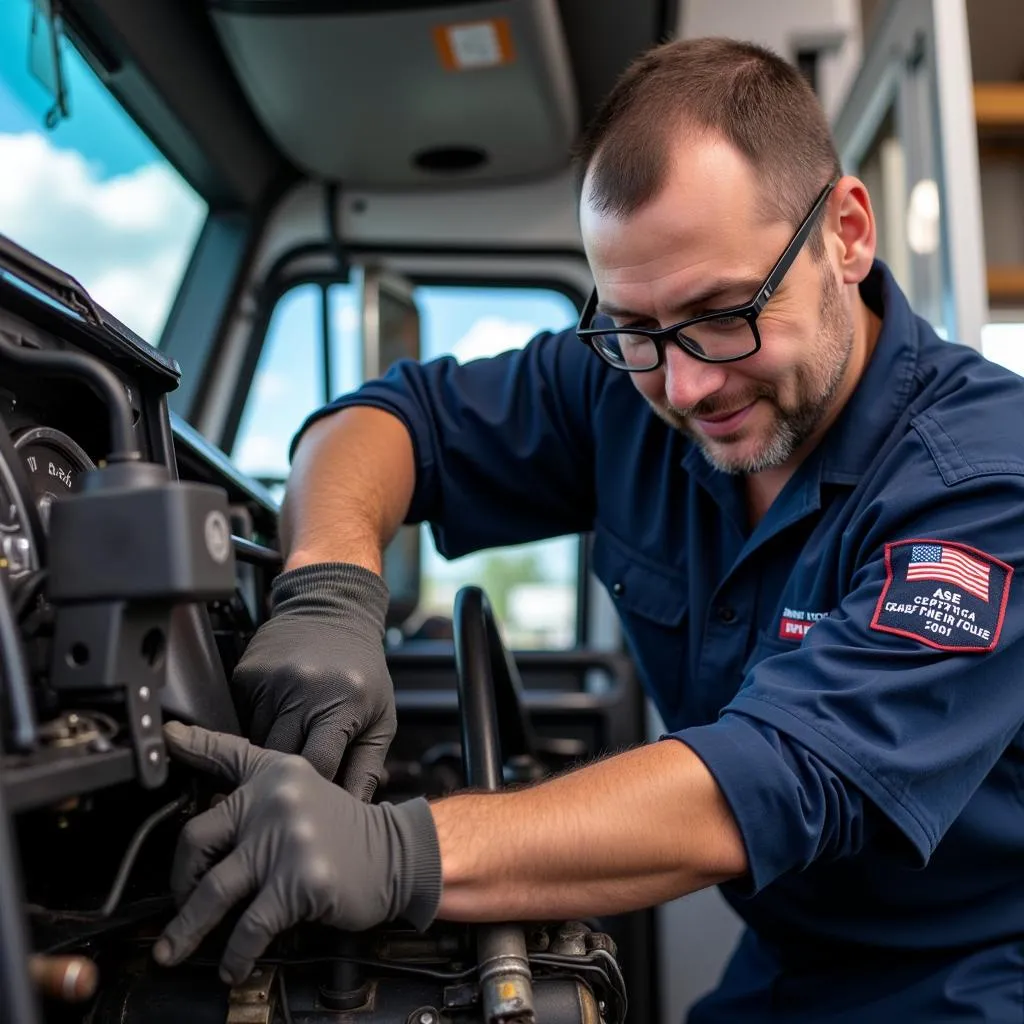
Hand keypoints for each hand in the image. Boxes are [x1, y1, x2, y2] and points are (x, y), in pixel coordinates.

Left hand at [152, 722, 441, 984]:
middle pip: (197, 838)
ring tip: (173, 949)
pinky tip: (233, 964)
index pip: (225, 754)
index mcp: (276, 773)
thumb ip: (259, 789)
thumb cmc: (342, 830)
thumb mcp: (304, 790)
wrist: (394, 855)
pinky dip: (235, 953)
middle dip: (178, 879)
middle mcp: (277, 799)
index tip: (166, 737)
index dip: (191, 744)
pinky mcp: (300, 880)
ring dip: (186, 929)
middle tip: (179, 900)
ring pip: (213, 890)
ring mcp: (288, 839)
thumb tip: (204, 811)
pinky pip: (250, 925)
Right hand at [231, 562, 395, 795]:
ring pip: (253, 745)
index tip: (314, 807)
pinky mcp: (245, 675)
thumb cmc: (363, 670)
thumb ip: (368, 768)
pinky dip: (251, 734)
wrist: (333, 609)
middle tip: (287, 797)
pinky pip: (239, 722)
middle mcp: (304, 689)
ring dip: (263, 760)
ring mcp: (270, 681)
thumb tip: (353, 812)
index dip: (314, 791)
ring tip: (279, 763)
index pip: (317, 766)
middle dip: (282, 782)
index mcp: (341, 702)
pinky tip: (269, 730)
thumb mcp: (380, 718)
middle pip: (278, 759)